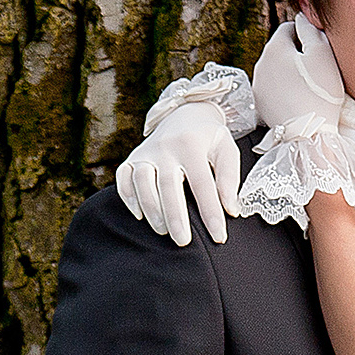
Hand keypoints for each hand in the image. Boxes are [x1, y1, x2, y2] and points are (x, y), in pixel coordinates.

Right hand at [117, 99, 242, 245]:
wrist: (185, 113)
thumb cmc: (209, 139)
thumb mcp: (227, 151)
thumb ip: (230, 179)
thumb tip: (231, 210)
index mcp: (192, 144)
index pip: (203, 183)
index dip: (211, 212)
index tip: (219, 237)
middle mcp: (166, 147)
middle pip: (168, 185)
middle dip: (175, 216)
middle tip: (183, 242)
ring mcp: (146, 151)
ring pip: (142, 181)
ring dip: (151, 208)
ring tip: (163, 231)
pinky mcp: (133, 157)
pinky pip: (123, 177)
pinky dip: (128, 197)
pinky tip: (139, 215)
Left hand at [253, 15, 347, 130]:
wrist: (308, 133)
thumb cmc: (319, 92)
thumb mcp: (323, 54)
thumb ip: (311, 30)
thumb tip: (302, 18)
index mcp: (274, 47)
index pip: (288, 28)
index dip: (305, 34)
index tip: (318, 48)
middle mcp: (259, 64)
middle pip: (279, 49)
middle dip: (296, 54)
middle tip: (316, 69)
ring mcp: (257, 86)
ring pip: (274, 69)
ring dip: (288, 72)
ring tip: (306, 87)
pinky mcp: (258, 104)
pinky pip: (271, 88)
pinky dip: (282, 89)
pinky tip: (297, 99)